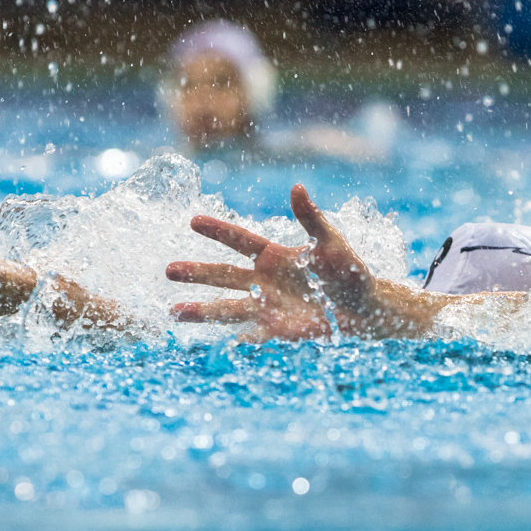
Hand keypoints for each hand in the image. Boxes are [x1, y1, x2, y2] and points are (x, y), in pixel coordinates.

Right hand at [167, 184, 423, 340]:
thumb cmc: (348, 270)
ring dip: (201, 310)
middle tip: (167, 270)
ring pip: (227, 307)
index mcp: (273, 255)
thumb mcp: (331, 243)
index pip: (240, 240)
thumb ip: (311, 218)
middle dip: (196, 273)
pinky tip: (219, 342)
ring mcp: (266, 306)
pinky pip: (251, 334)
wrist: (364, 307)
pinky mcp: (276, 330)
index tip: (193, 220)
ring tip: (173, 312)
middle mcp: (262, 280)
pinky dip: (238, 338)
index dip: (218, 231)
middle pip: (223, 275)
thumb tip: (297, 187)